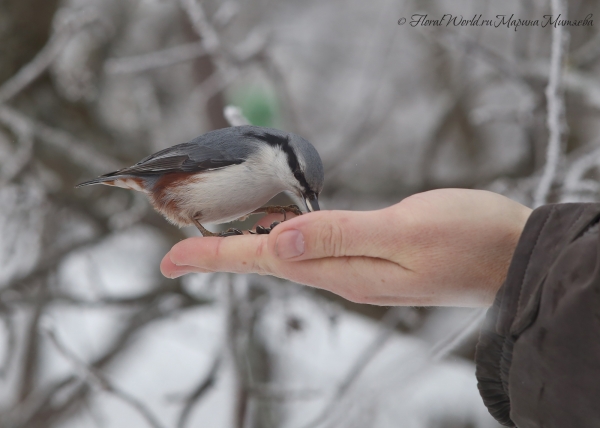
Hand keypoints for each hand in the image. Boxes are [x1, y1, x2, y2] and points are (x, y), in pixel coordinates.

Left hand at [160, 189, 531, 306]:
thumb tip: (281, 240)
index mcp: (345, 271)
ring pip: (291, 256)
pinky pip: (316, 249)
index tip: (172, 258)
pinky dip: (288, 237)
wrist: (513, 256)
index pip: (267, 262)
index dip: (218, 256)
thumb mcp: (405, 232)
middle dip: (224, 253)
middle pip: (271, 262)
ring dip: (251, 246)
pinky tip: (278, 227)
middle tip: (180, 250)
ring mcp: (359, 269)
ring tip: (215, 239)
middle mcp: (344, 275)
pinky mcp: (373, 256)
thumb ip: (341, 235)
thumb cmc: (468, 240)